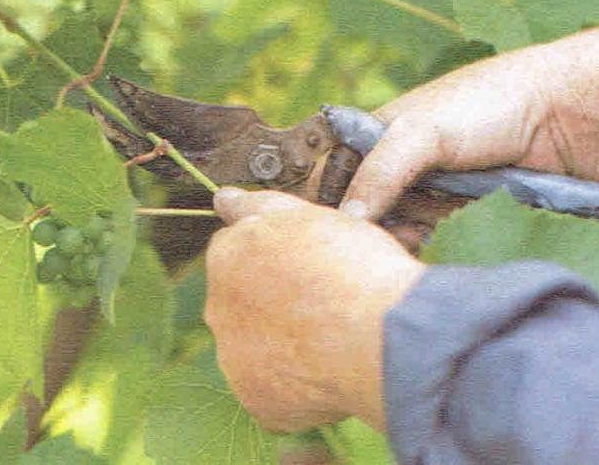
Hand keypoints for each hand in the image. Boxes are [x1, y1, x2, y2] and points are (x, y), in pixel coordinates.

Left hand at [205, 187, 424, 432]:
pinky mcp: (257, 401)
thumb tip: (222, 197)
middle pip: (242, 301)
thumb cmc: (350, 267)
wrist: (380, 338)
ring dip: (284, 344)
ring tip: (334, 340)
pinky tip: (330, 373)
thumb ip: (257, 205)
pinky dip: (297, 387)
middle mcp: (218, 308)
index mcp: (227, 256)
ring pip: (256, 348)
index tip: (308, 266)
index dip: (275, 257)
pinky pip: (274, 391)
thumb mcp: (305, 216)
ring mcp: (234, 358)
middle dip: (274, 302)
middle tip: (324, 303)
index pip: (237, 251)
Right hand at [343, 21, 598, 218]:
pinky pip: (430, 233)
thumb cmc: (490, 104)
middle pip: (363, 208)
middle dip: (372, 225)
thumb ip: (378, 173)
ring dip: (403, 234)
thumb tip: (347, 219)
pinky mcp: (458, 208)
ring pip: (395, 225)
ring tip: (419, 233)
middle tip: (393, 230)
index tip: (342, 227)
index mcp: (376, 132)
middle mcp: (398, 160)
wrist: (570, 115)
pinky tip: (436, 238)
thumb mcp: (421, 133)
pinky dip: (430, 239)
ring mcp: (428, 185)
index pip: (332, 174)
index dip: (333, 203)